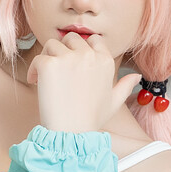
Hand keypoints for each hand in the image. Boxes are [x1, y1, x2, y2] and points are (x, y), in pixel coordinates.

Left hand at [25, 33, 141, 131]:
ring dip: (47, 57)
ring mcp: (68, 58)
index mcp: (105, 61)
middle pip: (71, 38)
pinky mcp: (49, 64)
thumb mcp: (114, 102)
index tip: (72, 62)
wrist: (71, 133)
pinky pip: (38, 57)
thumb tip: (137, 76)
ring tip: (44, 77)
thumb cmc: (91, 120)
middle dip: (62, 50)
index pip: (93, 39)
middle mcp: (89, 55)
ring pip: (52, 44)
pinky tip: (35, 82)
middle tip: (56, 69)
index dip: (80, 48)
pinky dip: (34, 69)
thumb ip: (125, 86)